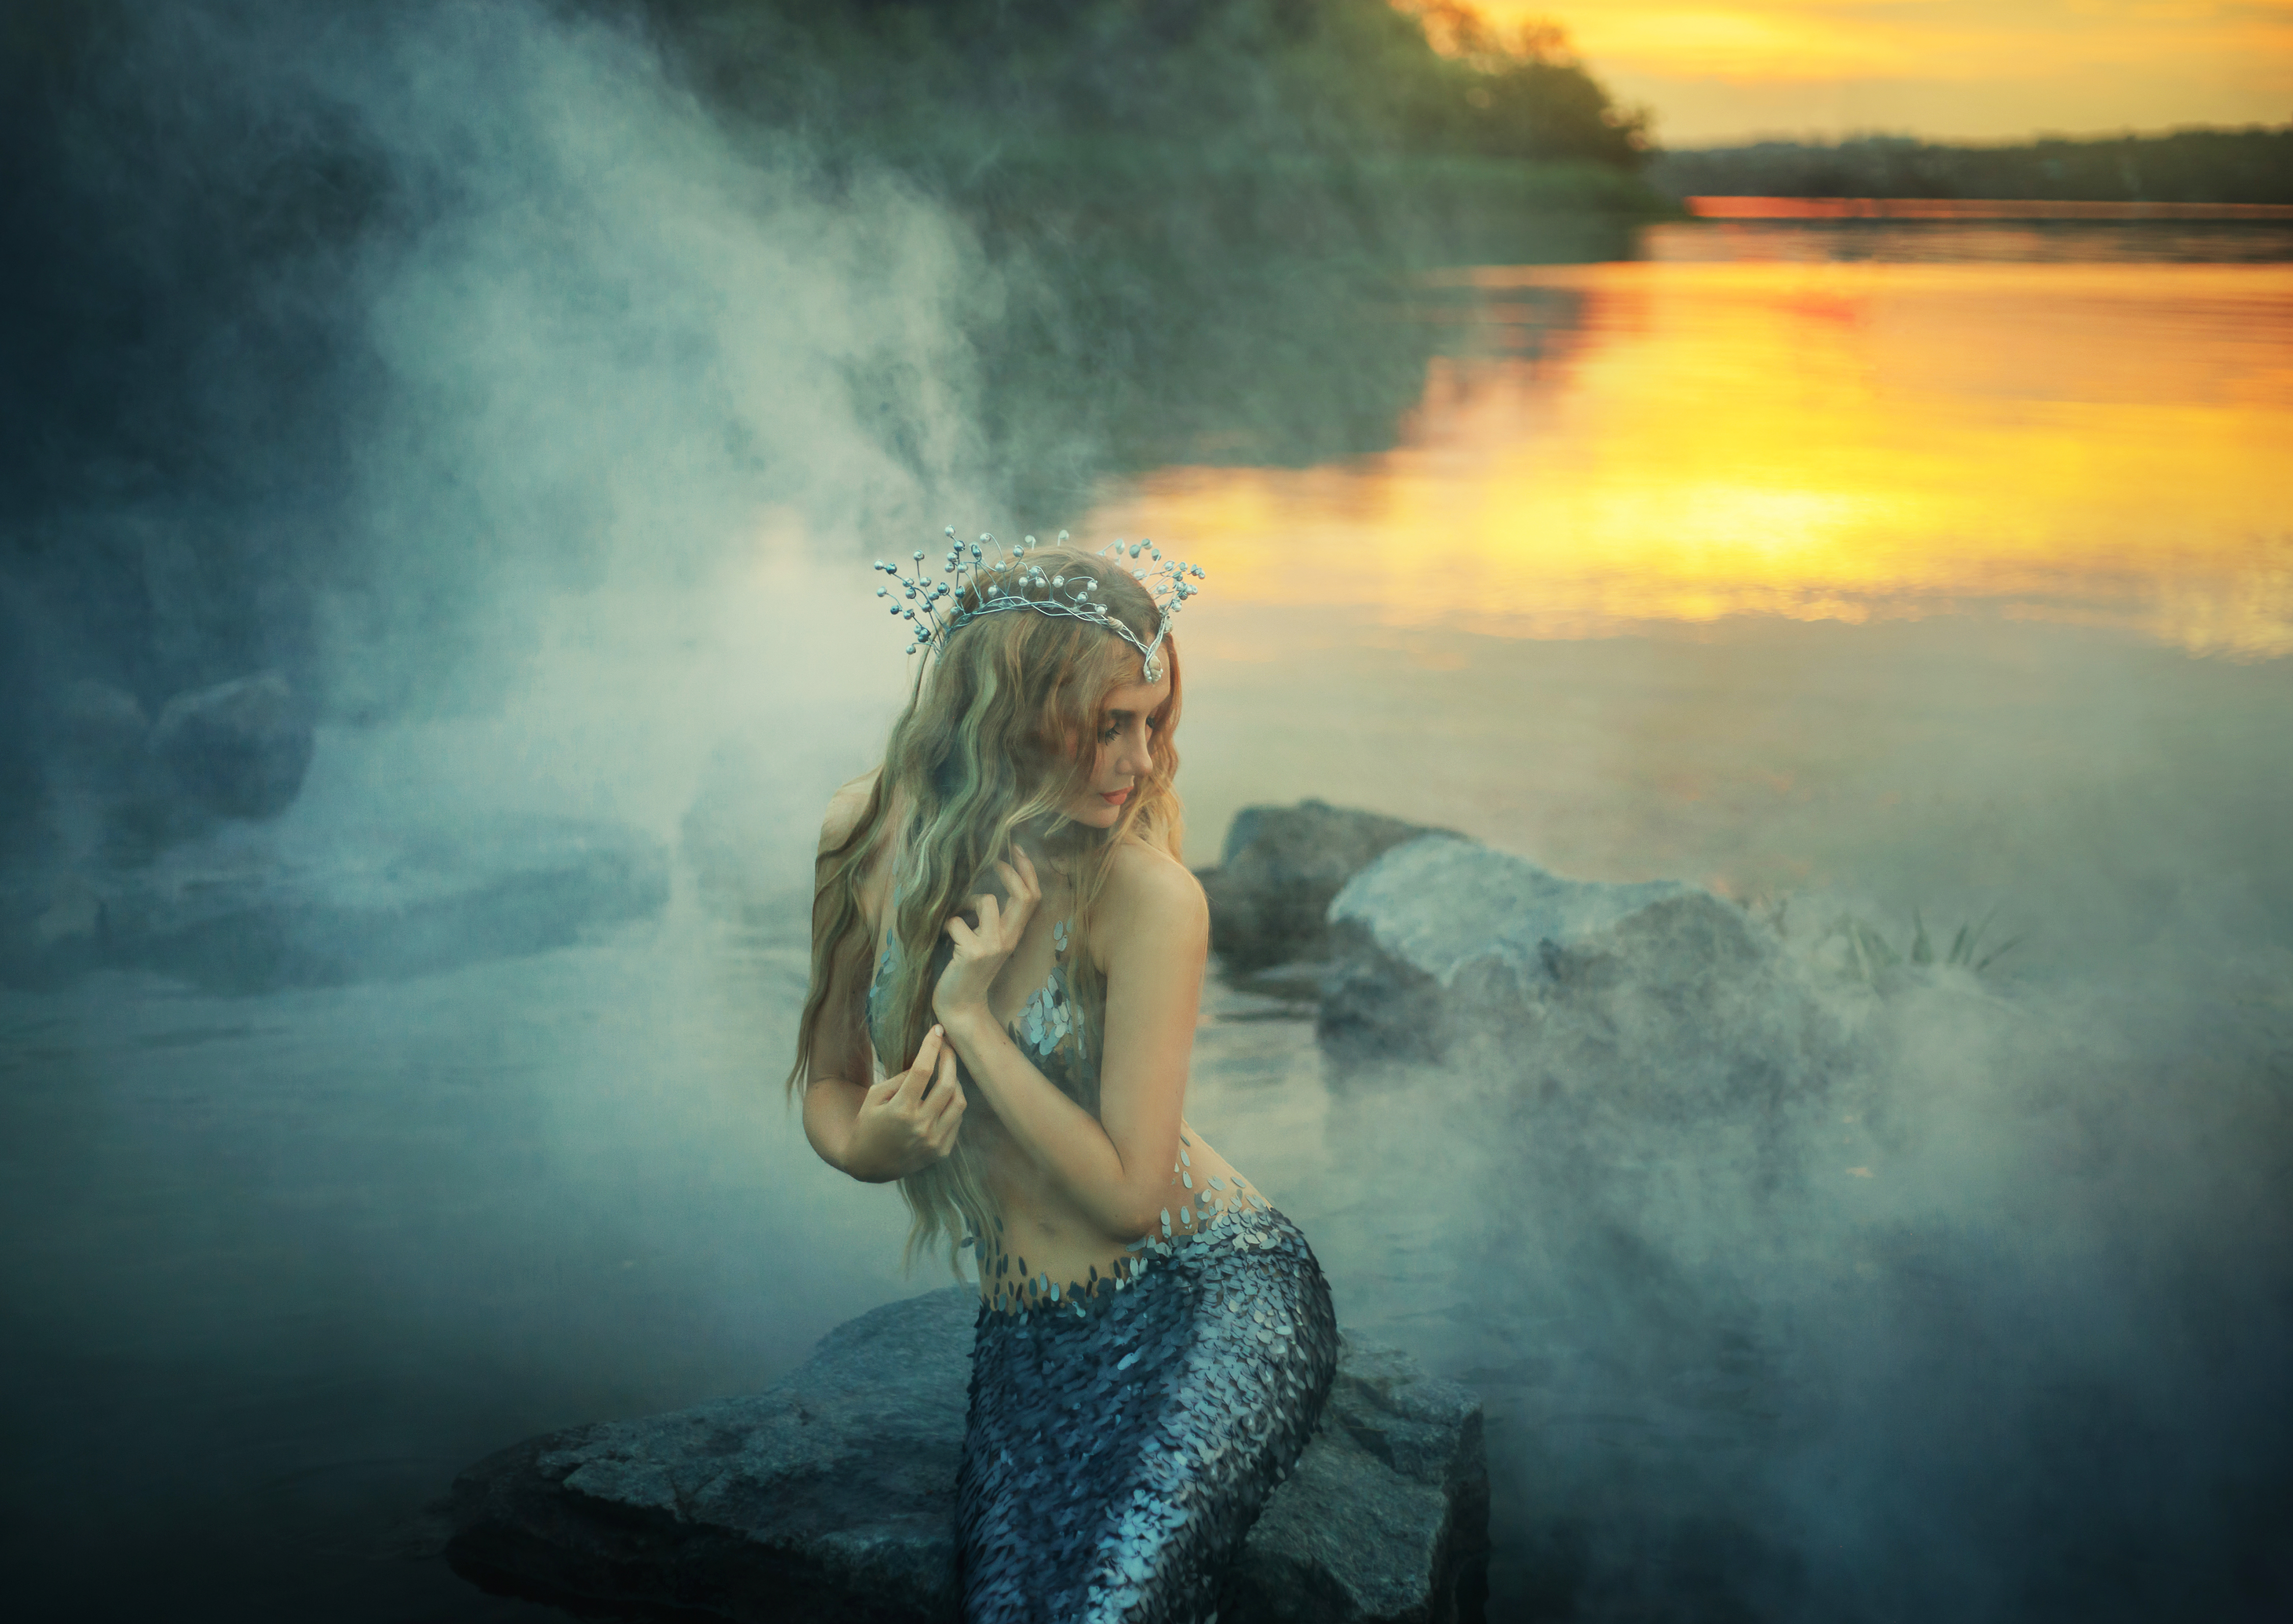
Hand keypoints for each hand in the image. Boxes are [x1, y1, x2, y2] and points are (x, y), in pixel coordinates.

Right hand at [844, 1025, 965, 1179]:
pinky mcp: (941, 1152)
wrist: (869, 1164)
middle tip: (947, 1047)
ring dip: (956, 1082)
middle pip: (947, 1084)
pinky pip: (957, 1121)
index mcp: (900, 1110)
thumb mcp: (875, 1097)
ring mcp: (933, 1142)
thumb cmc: (868, 1124)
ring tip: (947, 1072)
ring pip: (959, 1102)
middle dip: (950, 1059)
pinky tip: (944, 1097)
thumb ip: (900, 1079)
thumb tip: (926, 1063)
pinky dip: (953, 1104)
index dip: (931, 1046)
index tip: (937, 1030)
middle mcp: (920, 1127)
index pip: (922, 1070)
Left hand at [933, 845, 1040, 1024]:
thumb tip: (979, 883)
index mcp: (1014, 934)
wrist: (960, 1006)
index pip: (1033, 897)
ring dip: (967, 901)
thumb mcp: (985, 941)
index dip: (1028, 870)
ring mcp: (993, 946)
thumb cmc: (966, 970)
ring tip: (956, 915)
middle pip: (1023, 895)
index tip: (1017, 848)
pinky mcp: (972, 953)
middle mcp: (1009, 939)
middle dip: (1009, 870)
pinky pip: (956, 921)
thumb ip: (990, 918)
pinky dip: (946, 924)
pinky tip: (942, 937)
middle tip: (993, 859)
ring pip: (986, 902)